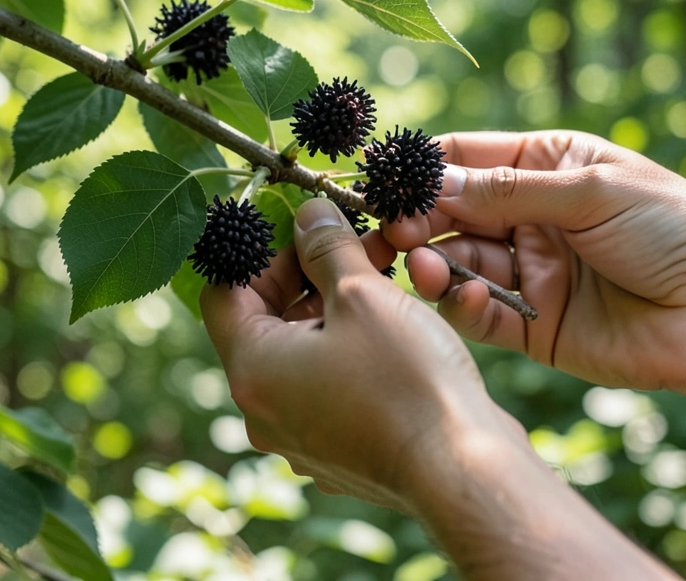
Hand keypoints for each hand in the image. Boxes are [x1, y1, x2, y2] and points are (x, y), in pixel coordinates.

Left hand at [201, 198, 516, 510]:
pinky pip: (328, 388)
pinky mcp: (338, 452)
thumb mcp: (362, 294)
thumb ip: (326, 246)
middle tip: (351, 241)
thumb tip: (308, 214)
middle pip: (265, 325)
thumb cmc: (407, 381)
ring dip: (333, 310)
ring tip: (381, 276)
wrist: (461, 470)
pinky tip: (392, 328)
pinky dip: (349, 351)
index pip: (224, 294)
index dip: (258, 253)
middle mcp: (263, 413)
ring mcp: (300, 438)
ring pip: (302, 355)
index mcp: (252, 372)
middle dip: (306, 276)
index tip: (301, 229)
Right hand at [384, 130, 685, 394]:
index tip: (380, 181)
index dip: (420, 170)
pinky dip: (464, 306)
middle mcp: (529, 218)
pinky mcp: (533, 327)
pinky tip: (466, 297)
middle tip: (387, 232)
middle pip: (449, 214)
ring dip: (431, 264)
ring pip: (457, 265)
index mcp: (545, 168)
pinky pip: (481, 314)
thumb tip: (431, 183)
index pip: (465, 160)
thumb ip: (508, 192)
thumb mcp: (590, 191)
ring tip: (419, 265)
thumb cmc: (674, 229)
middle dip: (413, 220)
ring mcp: (529, 273)